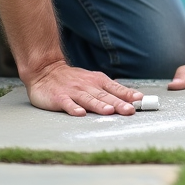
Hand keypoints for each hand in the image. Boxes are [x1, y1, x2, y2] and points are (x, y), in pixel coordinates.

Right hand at [25, 60, 143, 116]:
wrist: (45, 70)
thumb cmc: (73, 79)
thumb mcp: (93, 80)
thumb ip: (110, 89)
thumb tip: (131, 97)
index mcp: (97, 81)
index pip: (115, 88)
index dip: (127, 94)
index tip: (139, 100)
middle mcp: (87, 86)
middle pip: (105, 96)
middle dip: (118, 103)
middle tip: (129, 110)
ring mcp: (73, 92)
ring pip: (88, 99)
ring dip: (99, 105)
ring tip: (109, 111)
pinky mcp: (59, 97)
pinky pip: (67, 103)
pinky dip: (73, 108)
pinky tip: (80, 113)